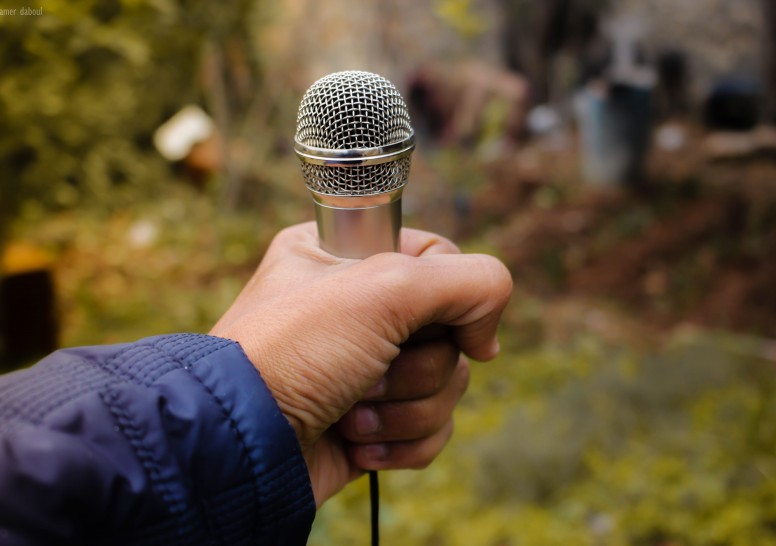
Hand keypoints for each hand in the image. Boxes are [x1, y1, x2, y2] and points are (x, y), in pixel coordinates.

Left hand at [210, 222, 511, 505]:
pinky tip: (356, 441)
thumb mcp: (383, 289)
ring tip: (354, 412)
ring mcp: (368, 365)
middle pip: (451, 329)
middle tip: (369, 370)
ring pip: (448, 383)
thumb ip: (467, 281)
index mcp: (348, 254)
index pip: (442, 258)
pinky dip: (402, 441)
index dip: (450, 295)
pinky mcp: (375, 419)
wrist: (242, 447)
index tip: (428, 324)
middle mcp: (359, 307)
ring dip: (406, 407)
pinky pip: (432, 428)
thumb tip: (487, 338)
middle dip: (418, 365)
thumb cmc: (293, 354)